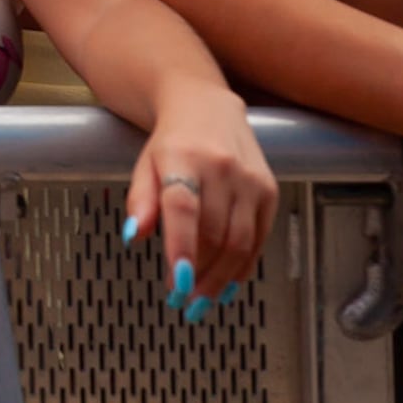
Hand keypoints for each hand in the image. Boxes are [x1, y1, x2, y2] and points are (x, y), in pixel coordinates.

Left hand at [124, 83, 279, 316]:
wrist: (206, 105)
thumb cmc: (172, 140)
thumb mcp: (144, 163)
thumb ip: (140, 200)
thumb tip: (134, 235)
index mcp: (184, 157)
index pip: (184, 208)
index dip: (182, 248)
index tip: (177, 282)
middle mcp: (221, 168)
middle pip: (214, 233)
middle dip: (199, 273)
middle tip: (182, 297)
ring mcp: (249, 179)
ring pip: (240, 242)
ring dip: (221, 277)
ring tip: (202, 297)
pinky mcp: (269, 190)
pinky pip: (259, 238)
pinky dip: (244, 265)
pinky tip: (228, 280)